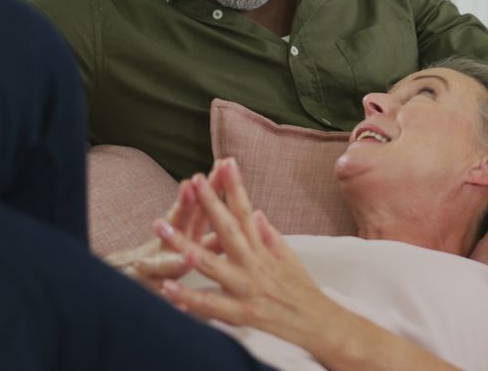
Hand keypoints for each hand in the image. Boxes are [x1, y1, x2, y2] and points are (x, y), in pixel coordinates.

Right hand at [104, 171, 221, 292]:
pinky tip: (179, 304)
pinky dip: (168, 300)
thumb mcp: (191, 236)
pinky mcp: (148, 290)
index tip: (222, 165)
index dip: (210, 186)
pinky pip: (160, 297)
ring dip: (177, 258)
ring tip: (190, 256)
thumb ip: (213, 224)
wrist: (126, 275)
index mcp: (185, 230)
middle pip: (177, 221)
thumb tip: (242, 208)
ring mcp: (155, 265)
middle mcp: (167, 242)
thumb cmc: (167, 253)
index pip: (199, 204)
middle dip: (186, 204)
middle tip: (192, 185)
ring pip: (166, 261)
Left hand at [158, 159, 343, 350]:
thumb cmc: (304, 292)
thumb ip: (270, 234)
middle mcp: (253, 264)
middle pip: (227, 229)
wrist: (321, 325)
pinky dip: (188, 297)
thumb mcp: (289, 258)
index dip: (236, 185)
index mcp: (262, 249)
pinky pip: (210, 305)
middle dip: (209, 203)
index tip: (226, 161)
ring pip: (211, 265)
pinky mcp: (242, 313)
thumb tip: (257, 212)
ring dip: (187, 246)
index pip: (247, 210)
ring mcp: (247, 288)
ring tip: (166, 230)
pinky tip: (168, 288)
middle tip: (193, 181)